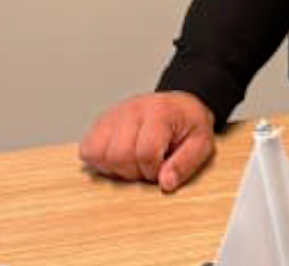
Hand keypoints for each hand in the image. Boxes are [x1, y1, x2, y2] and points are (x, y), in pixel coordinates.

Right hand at [79, 91, 215, 192]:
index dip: (153, 170)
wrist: (180, 104)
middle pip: (119, 155)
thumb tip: (165, 184)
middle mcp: (132, 109)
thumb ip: (185, 164)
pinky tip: (118, 158)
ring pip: (98, 153)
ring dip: (115, 167)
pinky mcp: (101, 121)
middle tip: (148, 166)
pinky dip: (99, 160)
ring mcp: (114, 114)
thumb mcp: (201, 143)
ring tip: (134, 161)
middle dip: (134, 171)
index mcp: (160, 112)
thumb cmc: (189, 124)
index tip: (162, 168)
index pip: (145, 153)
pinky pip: (87, 148)